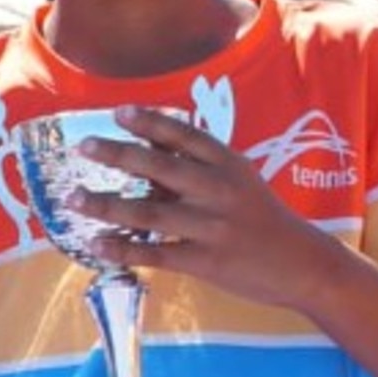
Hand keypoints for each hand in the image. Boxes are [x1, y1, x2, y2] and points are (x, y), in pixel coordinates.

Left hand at [69, 105, 325, 307]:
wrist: (303, 264)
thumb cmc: (262, 216)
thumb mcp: (240, 179)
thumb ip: (199, 166)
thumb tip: (147, 153)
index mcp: (228, 164)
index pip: (185, 135)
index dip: (151, 122)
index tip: (120, 112)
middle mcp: (219, 190)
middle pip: (161, 167)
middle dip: (119, 154)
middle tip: (84, 145)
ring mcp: (213, 227)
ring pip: (151, 213)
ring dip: (107, 205)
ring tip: (74, 198)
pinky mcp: (207, 262)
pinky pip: (157, 253)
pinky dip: (124, 250)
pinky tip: (97, 244)